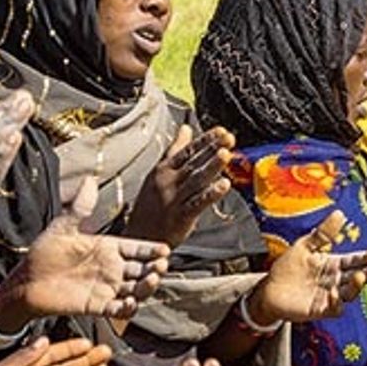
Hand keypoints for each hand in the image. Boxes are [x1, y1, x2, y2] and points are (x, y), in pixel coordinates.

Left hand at [0, 177, 171, 333]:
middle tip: (161, 265)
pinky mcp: (96, 306)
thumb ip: (80, 207)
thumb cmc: (44, 253)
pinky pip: (117, 309)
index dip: (152, 249)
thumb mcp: (63, 226)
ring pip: (136, 289)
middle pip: (142, 269)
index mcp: (108, 248)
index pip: (138, 248)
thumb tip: (90, 179)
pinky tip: (130, 302)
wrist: (24, 282)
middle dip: (156, 268)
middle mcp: (111, 269)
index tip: (165, 249)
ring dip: (147, 287)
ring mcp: (106, 288)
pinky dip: (127, 308)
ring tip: (151, 280)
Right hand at [124, 126, 235, 246]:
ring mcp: (174, 198)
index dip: (205, 140)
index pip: (187, 150)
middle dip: (211, 149)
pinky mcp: (181, 216)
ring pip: (196, 179)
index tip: (221, 131)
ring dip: (211, 167)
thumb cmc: (150, 205)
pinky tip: (223, 185)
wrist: (139, 236)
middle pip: (193, 162)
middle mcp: (168, 181)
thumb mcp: (158, 172)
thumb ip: (175, 150)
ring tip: (225, 155)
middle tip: (227, 138)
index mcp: (164, 169)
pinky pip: (198, 203)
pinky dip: (211, 194)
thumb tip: (186, 129)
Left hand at [247, 210, 366, 326]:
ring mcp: (329, 296)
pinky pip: (333, 308)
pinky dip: (336, 302)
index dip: (365, 258)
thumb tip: (340, 213)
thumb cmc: (288, 267)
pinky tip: (334, 293)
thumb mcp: (305, 245)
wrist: (269, 289)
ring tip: (360, 276)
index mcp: (333, 264)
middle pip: (357, 277)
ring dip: (357, 286)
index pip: (354, 260)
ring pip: (349, 293)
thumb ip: (323, 233)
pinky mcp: (320, 309)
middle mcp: (335, 280)